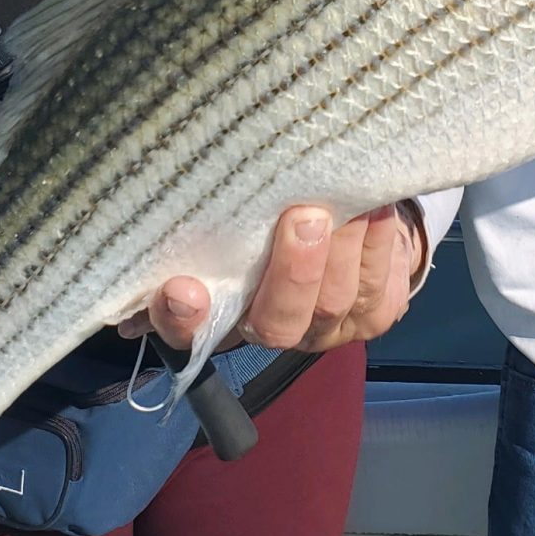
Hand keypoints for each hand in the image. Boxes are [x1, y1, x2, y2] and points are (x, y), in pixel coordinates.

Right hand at [123, 203, 425, 354]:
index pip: (189, 332)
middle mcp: (274, 331)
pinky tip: (376, 210)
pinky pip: (378, 288)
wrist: (340, 235)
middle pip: (279, 322)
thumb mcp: (235, 227)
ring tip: (348, 203)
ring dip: (345, 250)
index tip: (181, 289)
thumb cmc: (271, 227)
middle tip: (303, 216)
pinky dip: (379, 245)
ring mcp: (327, 329)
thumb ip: (206, 225)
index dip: (181, 319)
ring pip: (335, 301)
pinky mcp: (373, 315)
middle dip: (294, 271)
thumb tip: (156, 208)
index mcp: (223, 315)